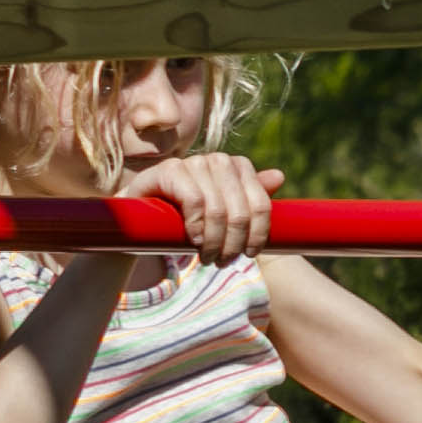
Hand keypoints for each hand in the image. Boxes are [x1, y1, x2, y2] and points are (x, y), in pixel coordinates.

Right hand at [136, 150, 272, 263]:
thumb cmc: (188, 216)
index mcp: (238, 167)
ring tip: (209, 259)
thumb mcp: (223, 212)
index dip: (258, 234)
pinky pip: (194, 201)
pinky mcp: (170, 170)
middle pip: (241, 211)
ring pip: (218, 210)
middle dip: (234, 243)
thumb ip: (249, 198)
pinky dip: (196, 226)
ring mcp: (194, 162)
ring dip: (215, 241)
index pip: (261, 205)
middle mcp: (219, 160)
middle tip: (224, 262)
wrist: (142, 217)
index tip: (249, 254)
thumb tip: (279, 176)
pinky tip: (193, 241)